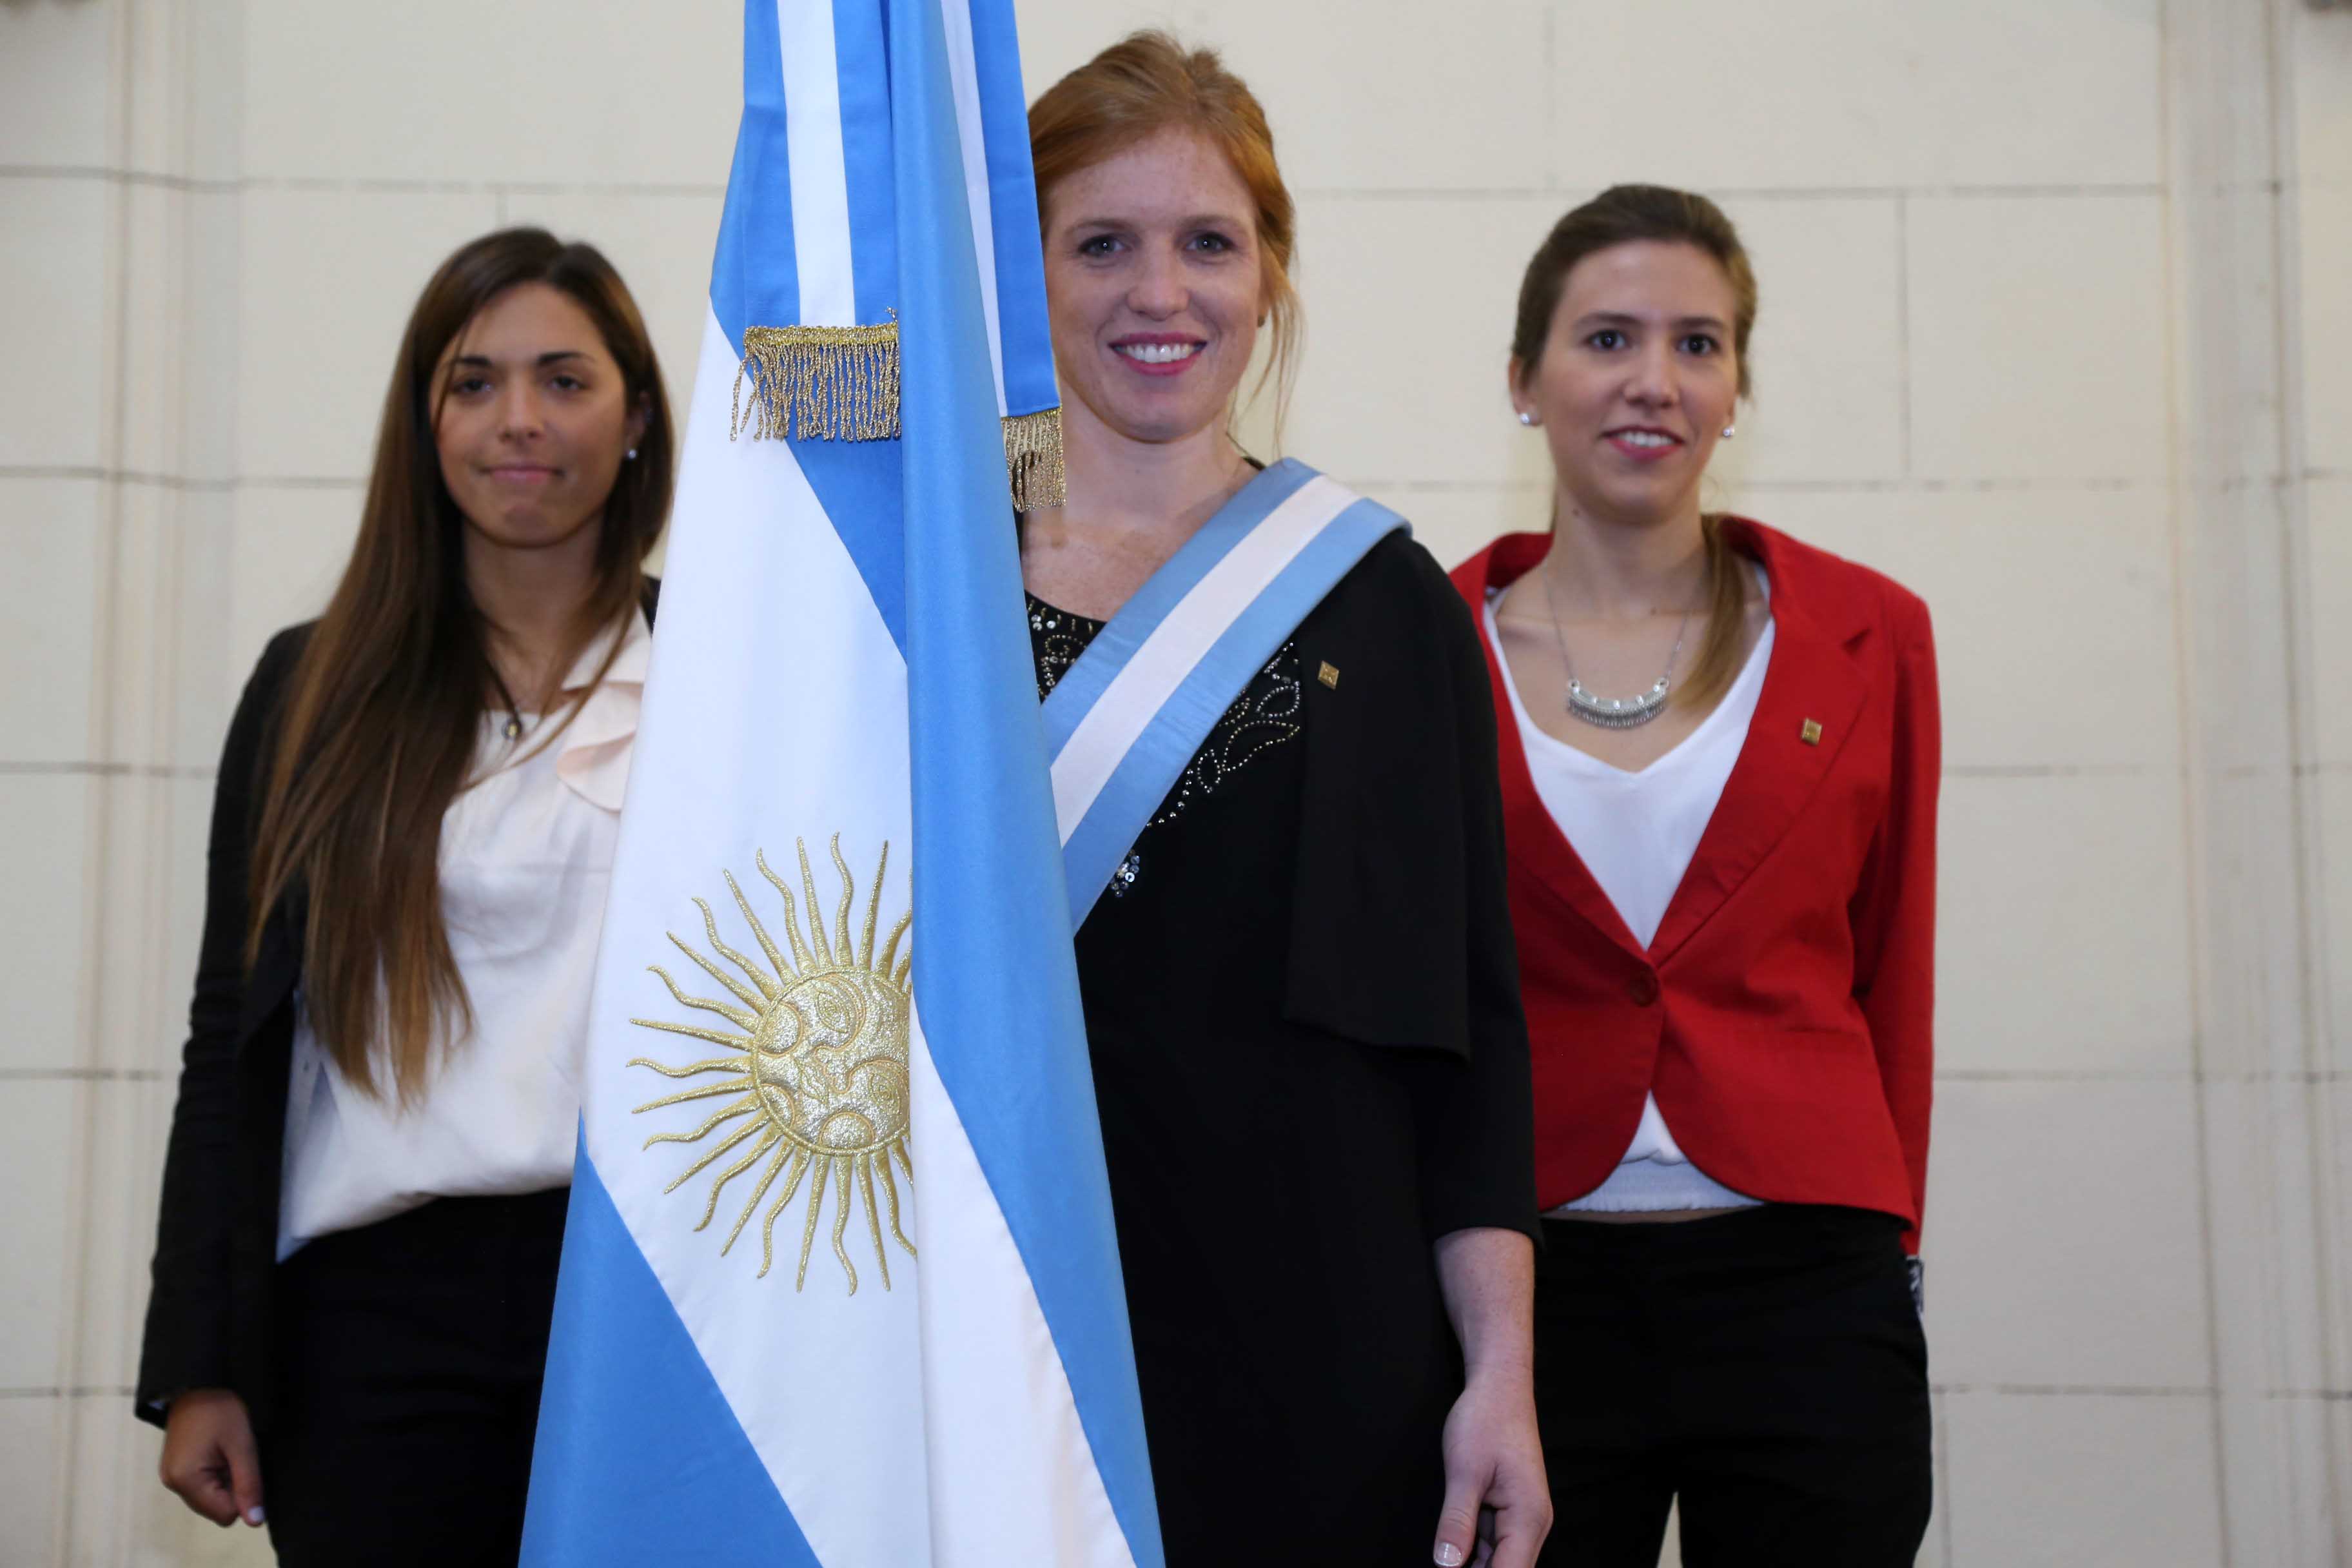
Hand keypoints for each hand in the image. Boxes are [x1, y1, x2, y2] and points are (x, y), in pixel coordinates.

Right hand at [159, 1388, 265, 1528]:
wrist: (196, 1382)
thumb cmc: (220, 1410)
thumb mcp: (242, 1445)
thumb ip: (249, 1484)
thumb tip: (255, 1521)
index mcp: (186, 1480)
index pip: (225, 1514)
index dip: (243, 1494)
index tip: (244, 1464)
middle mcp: (173, 1484)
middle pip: (216, 1508)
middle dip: (232, 1486)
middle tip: (234, 1455)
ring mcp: (171, 1477)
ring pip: (210, 1498)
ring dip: (225, 1479)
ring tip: (225, 1451)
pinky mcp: (174, 1469)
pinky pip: (201, 1485)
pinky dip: (215, 1474)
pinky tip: (217, 1451)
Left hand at [1431, 1367, 1550, 1567]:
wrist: (1500, 1388)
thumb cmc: (1486, 1420)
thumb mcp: (1464, 1470)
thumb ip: (1456, 1521)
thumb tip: (1446, 1564)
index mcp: (1527, 1518)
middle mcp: (1531, 1525)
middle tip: (1445, 1562)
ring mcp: (1521, 1520)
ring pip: (1497, 1562)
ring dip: (1471, 1564)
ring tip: (1447, 1552)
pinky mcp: (1507, 1514)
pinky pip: (1490, 1546)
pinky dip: (1471, 1552)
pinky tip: (1451, 1550)